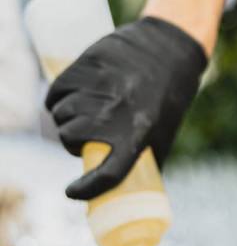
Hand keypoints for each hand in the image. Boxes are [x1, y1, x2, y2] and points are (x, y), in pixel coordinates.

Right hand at [45, 16, 206, 199]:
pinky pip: (56, 91)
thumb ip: (147, 162)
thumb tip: (130, 198)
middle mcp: (118, 111)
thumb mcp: (164, 133)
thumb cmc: (168, 97)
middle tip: (85, 136)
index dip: (87, 189)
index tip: (72, 192)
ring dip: (65, 118)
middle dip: (72, 141)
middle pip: (69, 138)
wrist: (170, 47)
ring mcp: (101, 85)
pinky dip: (57, 97)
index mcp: (139, 133)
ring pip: (60, 113)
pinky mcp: (88, 63)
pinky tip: (68, 97)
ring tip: (82, 114)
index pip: (108, 173)